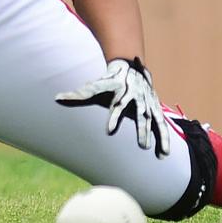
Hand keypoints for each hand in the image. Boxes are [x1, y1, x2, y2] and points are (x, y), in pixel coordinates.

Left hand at [55, 57, 169, 157]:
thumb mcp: (95, 86)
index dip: (114, 118)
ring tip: (158, 153)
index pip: (118, 106)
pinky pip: (162, 124)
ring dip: (157, 136)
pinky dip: (164, 138)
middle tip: (142, 146)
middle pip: (140, 115)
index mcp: (121, 93)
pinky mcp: (155, 109)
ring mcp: (148, 104)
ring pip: (154, 121)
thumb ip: (78, 94)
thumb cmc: (109, 81)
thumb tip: (57, 98)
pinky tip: (164, 154)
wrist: (131, 68)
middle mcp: (137, 98)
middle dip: (142, 130)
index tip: (109, 132)